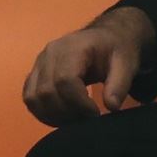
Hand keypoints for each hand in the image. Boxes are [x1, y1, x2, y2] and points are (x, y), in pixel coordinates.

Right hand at [22, 7, 155, 125]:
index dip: (78, 103)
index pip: (64, 80)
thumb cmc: (115, 50)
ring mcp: (39, 63)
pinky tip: (62, 116)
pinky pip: (30, 97)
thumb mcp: (126, 64)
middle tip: (86, 119)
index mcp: (73, 47)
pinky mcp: (36, 73)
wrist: (105, 38)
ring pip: (33, 97)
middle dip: (67, 113)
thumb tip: (111, 106)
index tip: (95, 113)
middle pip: (47, 92)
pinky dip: (42, 112)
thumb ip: (119, 85)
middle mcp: (50, 54)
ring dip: (53, 116)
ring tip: (75, 119)